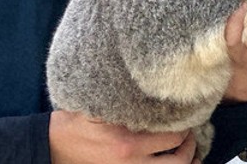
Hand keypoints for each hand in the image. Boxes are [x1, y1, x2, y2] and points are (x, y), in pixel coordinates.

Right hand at [49, 110, 197, 163]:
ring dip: (186, 162)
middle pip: (178, 161)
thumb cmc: (77, 121)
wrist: (53, 146)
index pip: (172, 138)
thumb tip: (157, 90)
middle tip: (192, 134)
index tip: (189, 116)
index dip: (185, 126)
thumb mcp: (101, 107)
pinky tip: (178, 162)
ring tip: (191, 152)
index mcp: (127, 144)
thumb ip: (128, 101)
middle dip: (190, 147)